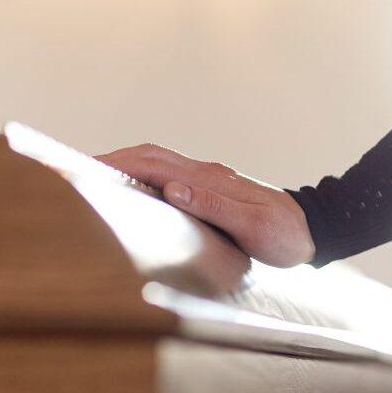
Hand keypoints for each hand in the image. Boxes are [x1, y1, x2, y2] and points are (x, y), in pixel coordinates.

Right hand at [97, 144, 315, 266]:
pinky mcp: (213, 191)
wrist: (315, 231)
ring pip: (159, 164)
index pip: (153, 163)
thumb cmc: (286, 236)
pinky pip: (170, 177)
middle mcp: (206, 174)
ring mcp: (209, 180)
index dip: (117, 163)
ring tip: (95, 179)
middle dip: (112, 161)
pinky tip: (133, 192)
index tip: (84, 167)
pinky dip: (144, 178)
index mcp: (210, 180)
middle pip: (150, 157)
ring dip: (126, 167)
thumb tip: (172, 189)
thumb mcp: (253, 227)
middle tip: (76, 170)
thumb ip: (214, 207)